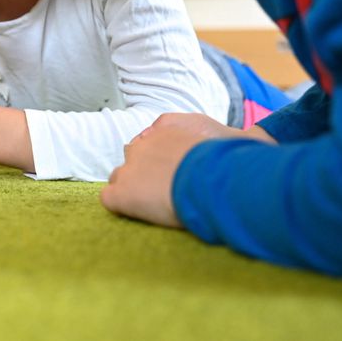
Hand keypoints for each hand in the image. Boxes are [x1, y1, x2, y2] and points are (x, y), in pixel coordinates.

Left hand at [101, 113, 271, 227]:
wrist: (219, 180)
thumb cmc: (231, 162)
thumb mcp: (221, 141)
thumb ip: (207, 143)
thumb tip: (225, 152)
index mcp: (166, 126)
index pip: (150, 140)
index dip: (159, 161)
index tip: (172, 174)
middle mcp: (143, 143)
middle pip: (132, 157)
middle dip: (143, 173)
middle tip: (162, 191)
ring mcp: (130, 167)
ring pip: (119, 177)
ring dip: (133, 189)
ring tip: (153, 206)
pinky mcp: (123, 192)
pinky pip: (110, 198)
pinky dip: (122, 206)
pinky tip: (139, 214)